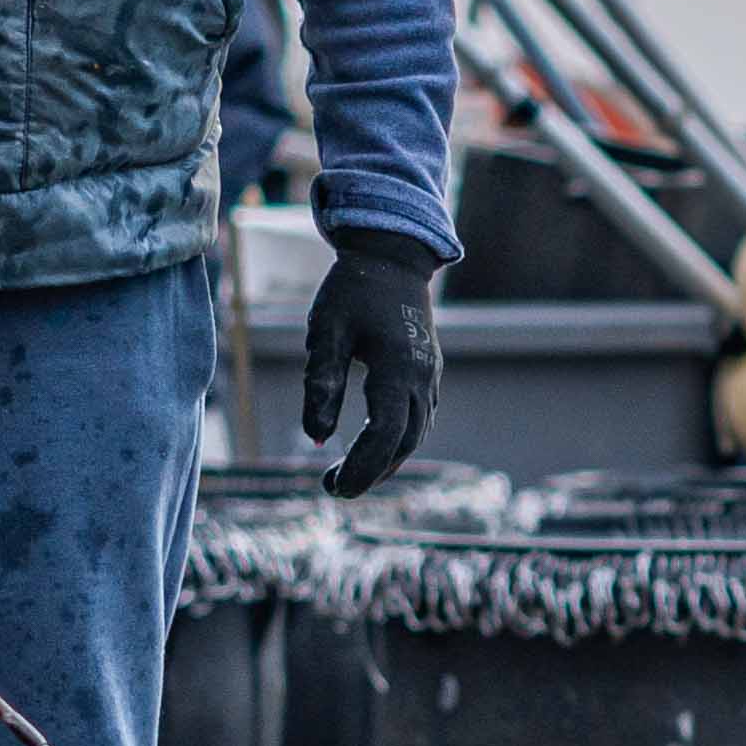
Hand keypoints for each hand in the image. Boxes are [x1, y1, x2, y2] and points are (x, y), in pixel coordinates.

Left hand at [302, 230, 442, 498]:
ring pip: (416, 434)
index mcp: (398, 368)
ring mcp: (430, 376)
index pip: (384, 435)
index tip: (331, 488)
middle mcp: (422, 378)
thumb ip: (322, 383)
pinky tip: (372, 446)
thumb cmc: (353, 289)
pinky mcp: (428, 373)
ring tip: (349, 474)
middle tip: (333, 488)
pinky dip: (397, 441)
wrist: (393, 257)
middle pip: (404, 443)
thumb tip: (315, 438)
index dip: (360, 468)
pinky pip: (419, 418)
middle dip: (371, 472)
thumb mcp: (326, 331)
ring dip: (386, 461)